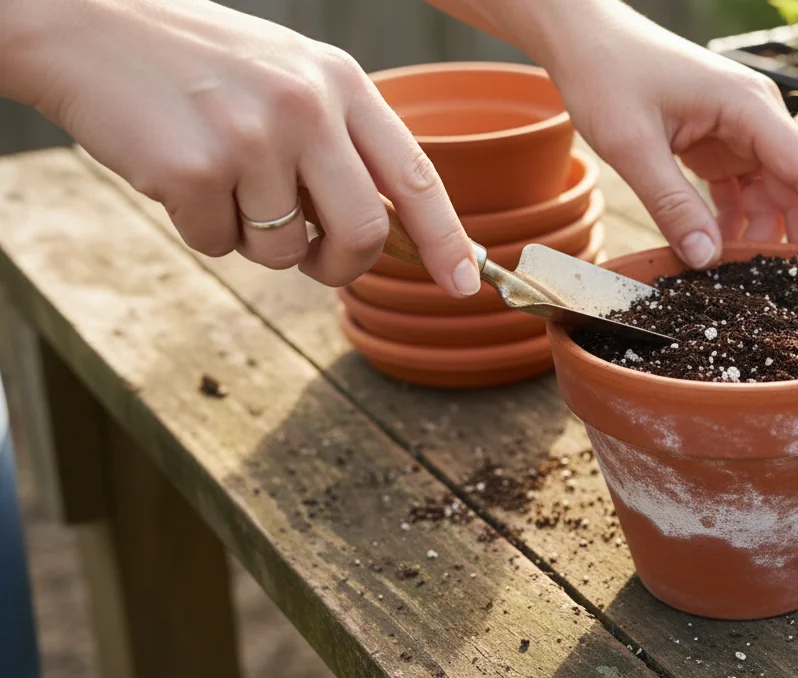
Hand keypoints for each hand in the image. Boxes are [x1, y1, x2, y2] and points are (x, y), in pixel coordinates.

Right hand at [2, 0, 479, 294]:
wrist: (86, 25)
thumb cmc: (197, 61)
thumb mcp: (289, 76)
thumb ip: (340, 141)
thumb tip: (384, 226)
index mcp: (340, 82)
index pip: (414, 176)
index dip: (445, 240)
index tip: (464, 285)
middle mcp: (307, 107)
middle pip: (362, 232)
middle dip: (340, 264)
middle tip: (311, 258)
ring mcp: (252, 138)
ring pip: (282, 250)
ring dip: (252, 239)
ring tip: (219, 179)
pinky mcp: (196, 170)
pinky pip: (218, 245)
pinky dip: (199, 229)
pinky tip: (175, 172)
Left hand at [540, 5, 797, 267]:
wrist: (583, 38)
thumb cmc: (608, 73)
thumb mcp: (633, 145)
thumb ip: (671, 205)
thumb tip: (706, 261)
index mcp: (749, 108)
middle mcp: (755, 119)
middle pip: (796, 190)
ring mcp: (738, 133)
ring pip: (769, 198)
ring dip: (759, 239)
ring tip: (744, 284)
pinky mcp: (718, 146)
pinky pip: (740, 194)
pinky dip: (732, 226)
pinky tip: (716, 256)